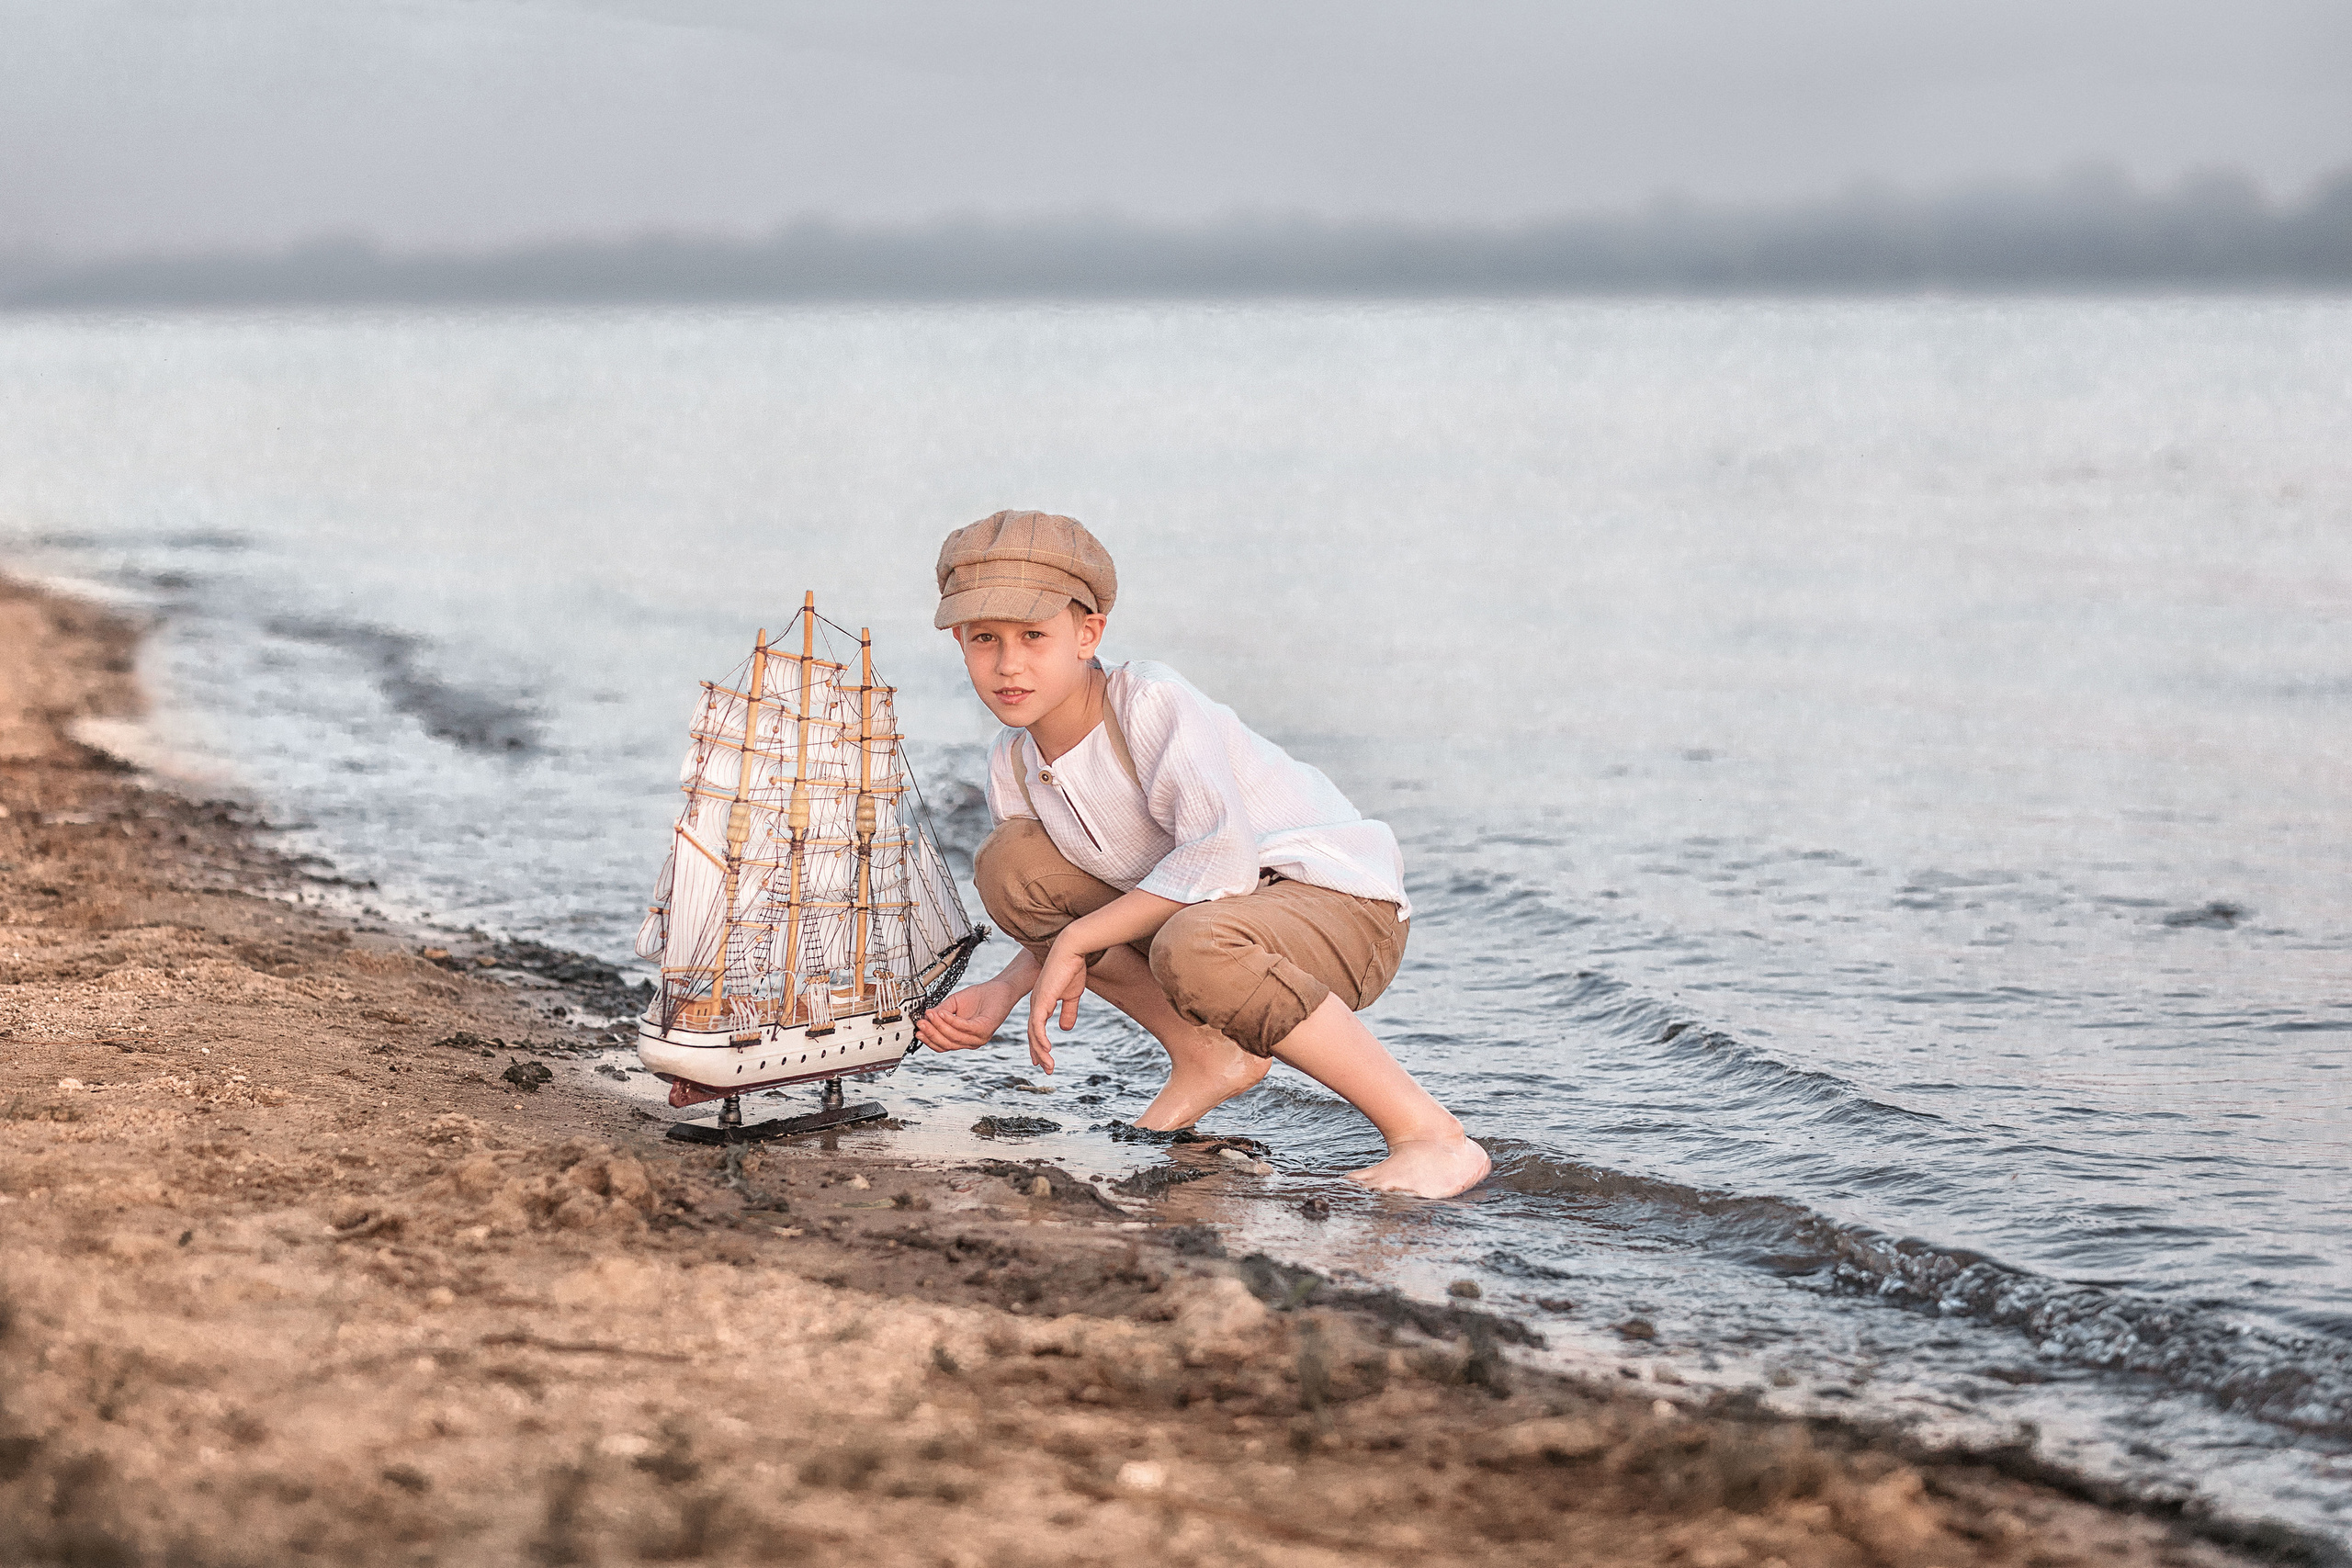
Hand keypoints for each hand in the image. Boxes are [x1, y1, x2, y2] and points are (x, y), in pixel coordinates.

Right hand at [914, 979, 1016, 1051]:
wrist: (998, 989)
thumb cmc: (979, 997)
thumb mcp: (954, 1004)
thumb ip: (941, 1012)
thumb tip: (925, 1017)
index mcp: (962, 1038)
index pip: (942, 1046)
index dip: (928, 1039)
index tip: (917, 1029)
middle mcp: (970, 1042)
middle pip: (946, 1044)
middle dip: (931, 1033)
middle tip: (921, 1022)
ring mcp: (979, 1038)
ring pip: (954, 1037)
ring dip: (939, 1026)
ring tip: (930, 1014)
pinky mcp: (986, 1029)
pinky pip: (965, 1028)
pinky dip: (952, 1020)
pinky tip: (943, 1013)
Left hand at [1024, 940, 1088, 1074]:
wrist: (1072, 950)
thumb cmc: (1072, 968)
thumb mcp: (1072, 995)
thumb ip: (1068, 1011)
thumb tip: (1065, 1029)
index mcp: (1042, 1002)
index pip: (1036, 1028)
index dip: (1038, 1045)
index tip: (1041, 1060)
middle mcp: (1035, 1004)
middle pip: (1033, 1034)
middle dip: (1039, 1053)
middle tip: (1045, 1069)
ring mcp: (1037, 1002)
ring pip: (1034, 1033)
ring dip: (1041, 1051)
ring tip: (1049, 1066)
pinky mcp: (1041, 999)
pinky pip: (1037, 1024)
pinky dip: (1041, 1038)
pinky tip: (1047, 1050)